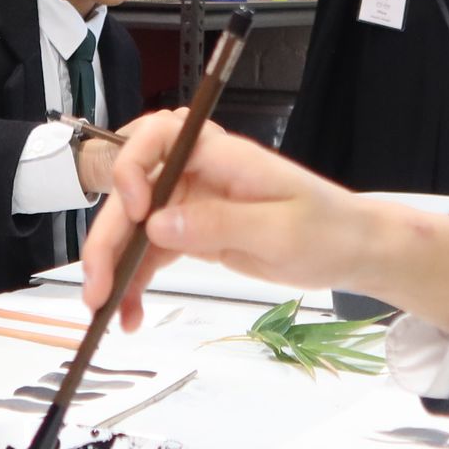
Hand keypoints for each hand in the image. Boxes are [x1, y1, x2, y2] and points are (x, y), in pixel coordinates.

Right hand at [80, 110, 448, 333]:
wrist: (352, 249)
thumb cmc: (328, 229)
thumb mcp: (280, 231)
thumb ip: (218, 225)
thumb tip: (159, 224)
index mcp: (222, 155)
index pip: (158, 136)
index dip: (133, 165)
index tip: (135, 210)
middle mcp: (199, 172)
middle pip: (133, 192)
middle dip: (108, 237)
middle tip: (97, 288)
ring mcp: (193, 201)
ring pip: (135, 226)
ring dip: (114, 266)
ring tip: (105, 311)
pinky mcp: (194, 231)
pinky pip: (152, 251)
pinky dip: (135, 281)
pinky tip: (129, 312)